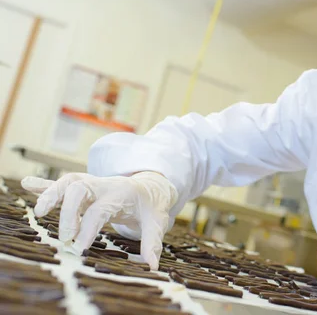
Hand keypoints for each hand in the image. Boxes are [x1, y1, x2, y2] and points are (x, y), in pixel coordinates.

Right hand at [21, 172, 177, 269]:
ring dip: (51, 194)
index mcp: (121, 194)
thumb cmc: (151, 206)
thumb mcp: (158, 221)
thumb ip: (152, 241)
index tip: (80, 247)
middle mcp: (103, 186)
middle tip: (65, 238)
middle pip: (79, 189)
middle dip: (68, 212)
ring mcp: (91, 185)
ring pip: (67, 182)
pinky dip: (45, 184)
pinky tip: (27, 183)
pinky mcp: (83, 188)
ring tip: (39, 212)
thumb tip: (152, 266)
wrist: (150, 187)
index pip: (100, 209)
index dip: (88, 228)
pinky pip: (61, 183)